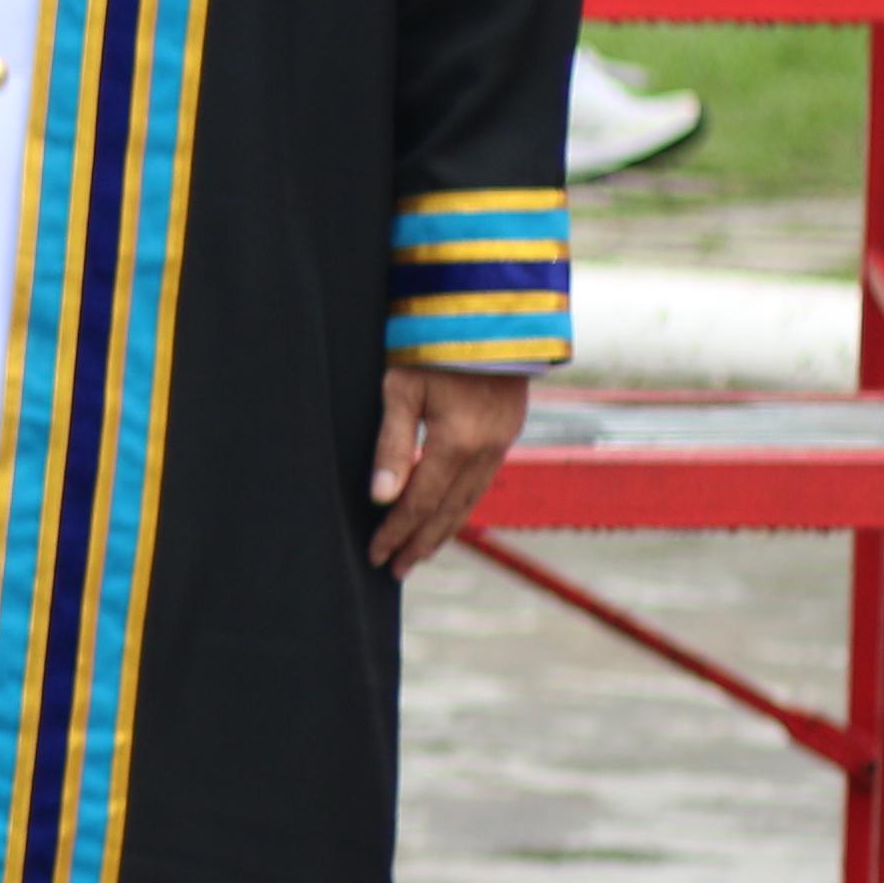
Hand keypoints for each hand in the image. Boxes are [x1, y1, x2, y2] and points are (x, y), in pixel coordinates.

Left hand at [366, 363, 532, 573]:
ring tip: (419, 553)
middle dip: (419, 541)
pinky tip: (449, 514)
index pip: (420, 501)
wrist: (491, 313)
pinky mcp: (507, 431)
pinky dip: (462, 504)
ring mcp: (502, 441)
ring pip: (470, 499)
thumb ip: (391, 445)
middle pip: (449, 510)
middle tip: (395, 570)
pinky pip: (483, 481)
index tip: (376, 554)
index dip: (396, 530)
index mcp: (458, 442)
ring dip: (443, 529)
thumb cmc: (434, 344)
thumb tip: (381, 497)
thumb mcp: (401, 387)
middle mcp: (486, 449)